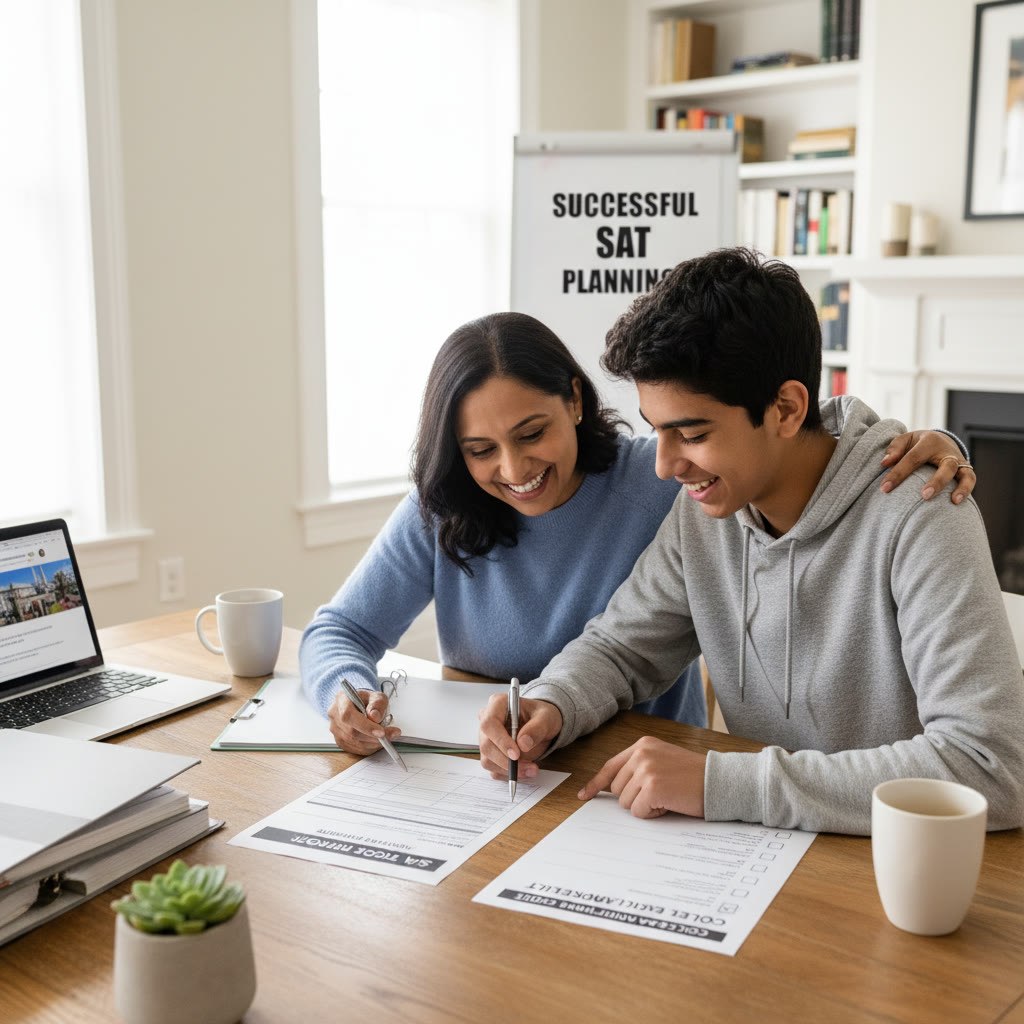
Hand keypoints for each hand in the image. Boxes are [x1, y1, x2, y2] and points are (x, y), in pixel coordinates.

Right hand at [327, 687, 399, 753]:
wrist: (360, 705)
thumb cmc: (368, 700)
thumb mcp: (377, 696)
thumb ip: (378, 704)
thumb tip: (375, 717)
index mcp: (341, 699)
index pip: (349, 715)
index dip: (365, 726)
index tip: (382, 732)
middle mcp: (334, 715)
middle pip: (352, 732)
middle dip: (374, 737)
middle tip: (391, 735)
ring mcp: (335, 729)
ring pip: (354, 742)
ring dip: (373, 743)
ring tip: (387, 737)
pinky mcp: (339, 740)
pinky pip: (354, 749)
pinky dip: (369, 748)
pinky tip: (377, 742)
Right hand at [478, 693, 561, 779]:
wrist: (542, 725)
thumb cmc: (542, 716)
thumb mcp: (547, 718)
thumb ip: (536, 729)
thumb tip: (523, 744)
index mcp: (498, 704)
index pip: (489, 723)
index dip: (500, 740)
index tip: (516, 754)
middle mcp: (487, 720)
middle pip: (487, 745)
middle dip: (507, 761)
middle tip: (530, 766)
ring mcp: (486, 738)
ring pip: (488, 760)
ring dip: (509, 770)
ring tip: (532, 769)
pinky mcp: (490, 753)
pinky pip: (494, 769)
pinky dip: (509, 774)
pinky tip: (524, 770)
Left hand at [577, 737, 706, 818]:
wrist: (720, 781)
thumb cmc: (694, 776)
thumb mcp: (663, 761)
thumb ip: (639, 768)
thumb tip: (612, 790)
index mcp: (643, 745)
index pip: (610, 766)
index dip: (596, 783)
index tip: (584, 795)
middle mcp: (641, 753)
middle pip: (617, 789)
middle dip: (635, 798)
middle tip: (662, 793)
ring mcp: (646, 769)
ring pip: (625, 803)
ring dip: (645, 806)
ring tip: (668, 796)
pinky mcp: (652, 787)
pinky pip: (638, 812)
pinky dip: (653, 814)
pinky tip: (670, 803)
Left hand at [880, 430, 974, 503]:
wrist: (940, 440)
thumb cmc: (916, 444)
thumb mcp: (905, 440)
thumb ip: (895, 449)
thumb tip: (885, 463)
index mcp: (929, 442)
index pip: (913, 458)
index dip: (898, 474)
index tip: (884, 488)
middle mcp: (947, 451)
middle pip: (946, 466)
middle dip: (937, 481)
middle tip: (924, 496)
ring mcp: (959, 461)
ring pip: (965, 474)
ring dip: (961, 487)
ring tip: (954, 501)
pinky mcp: (966, 470)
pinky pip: (971, 480)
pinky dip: (967, 490)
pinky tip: (957, 503)